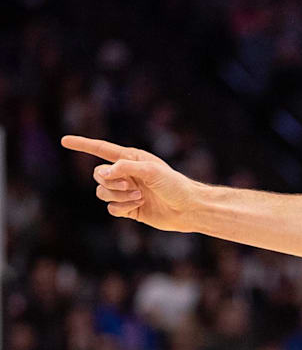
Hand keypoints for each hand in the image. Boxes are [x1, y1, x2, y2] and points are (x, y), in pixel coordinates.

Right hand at [60, 135, 200, 231]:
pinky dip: (122, 207)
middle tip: (132, 186)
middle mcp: (126, 174)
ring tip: (139, 196)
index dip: (83, 145)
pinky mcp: (128, 208)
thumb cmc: (175, 185)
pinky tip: (138, 206)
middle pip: (98, 175)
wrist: (188, 208)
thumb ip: (125, 167)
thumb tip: (102, 171)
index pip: (101, 149)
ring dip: (118, 196)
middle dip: (111, 182)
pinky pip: (111, 208)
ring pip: (102, 193)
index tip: (64, 140)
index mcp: (131, 159)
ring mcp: (126, 191)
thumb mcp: (152, 171)